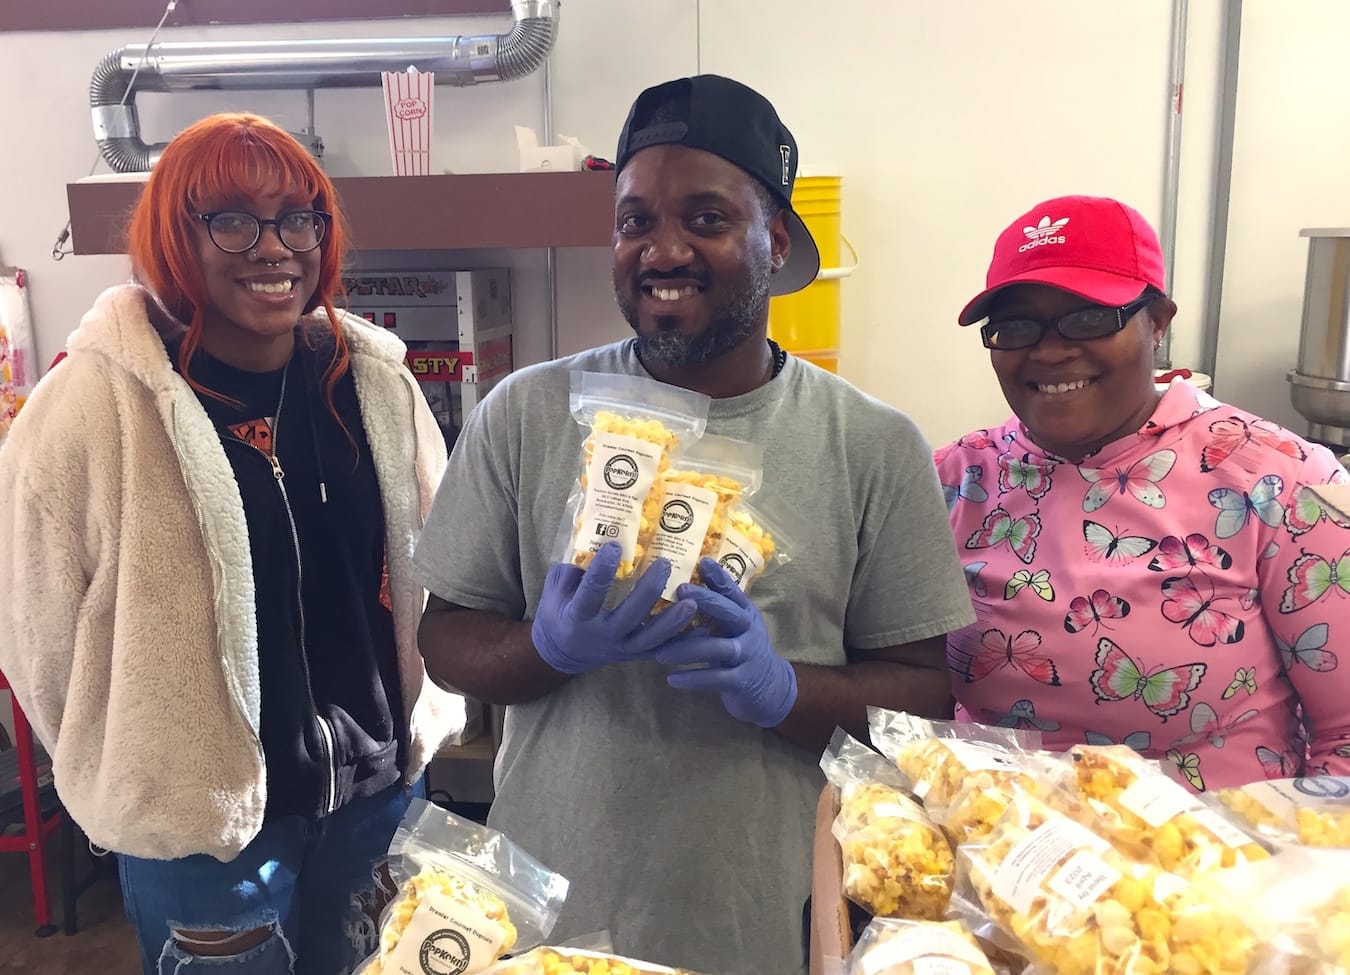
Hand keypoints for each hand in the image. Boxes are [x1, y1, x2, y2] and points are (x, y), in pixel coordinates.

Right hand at [532, 542, 694, 674]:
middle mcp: (602, 636)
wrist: (562, 651)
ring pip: (651, 639)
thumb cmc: (559, 610)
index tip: (615, 546)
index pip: (590, 595)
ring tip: (692, 601)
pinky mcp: (637, 655)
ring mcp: (622, 648)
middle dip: (648, 591)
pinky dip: (684, 641)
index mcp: (577, 618)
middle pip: (629, 616)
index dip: (602, 572)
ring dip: (673, 621)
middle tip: (665, 564)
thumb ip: (574, 567)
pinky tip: (704, 628)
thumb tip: (597, 537)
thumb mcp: (557, 587)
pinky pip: (663, 650)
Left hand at [655, 557, 797, 726]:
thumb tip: (680, 584)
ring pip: (718, 648)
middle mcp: (748, 629)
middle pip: (729, 611)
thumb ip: (714, 609)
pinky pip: (716, 678)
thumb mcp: (733, 625)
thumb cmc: (741, 648)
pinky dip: (694, 679)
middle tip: (678, 591)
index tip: (702, 561)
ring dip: (688, 649)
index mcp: (745, 612)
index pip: (732, 590)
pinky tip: (672, 679)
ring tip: (660, 653)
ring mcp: (748, 655)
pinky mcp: (743, 680)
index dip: (719, 576)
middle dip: (705, 600)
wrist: (769, 687)